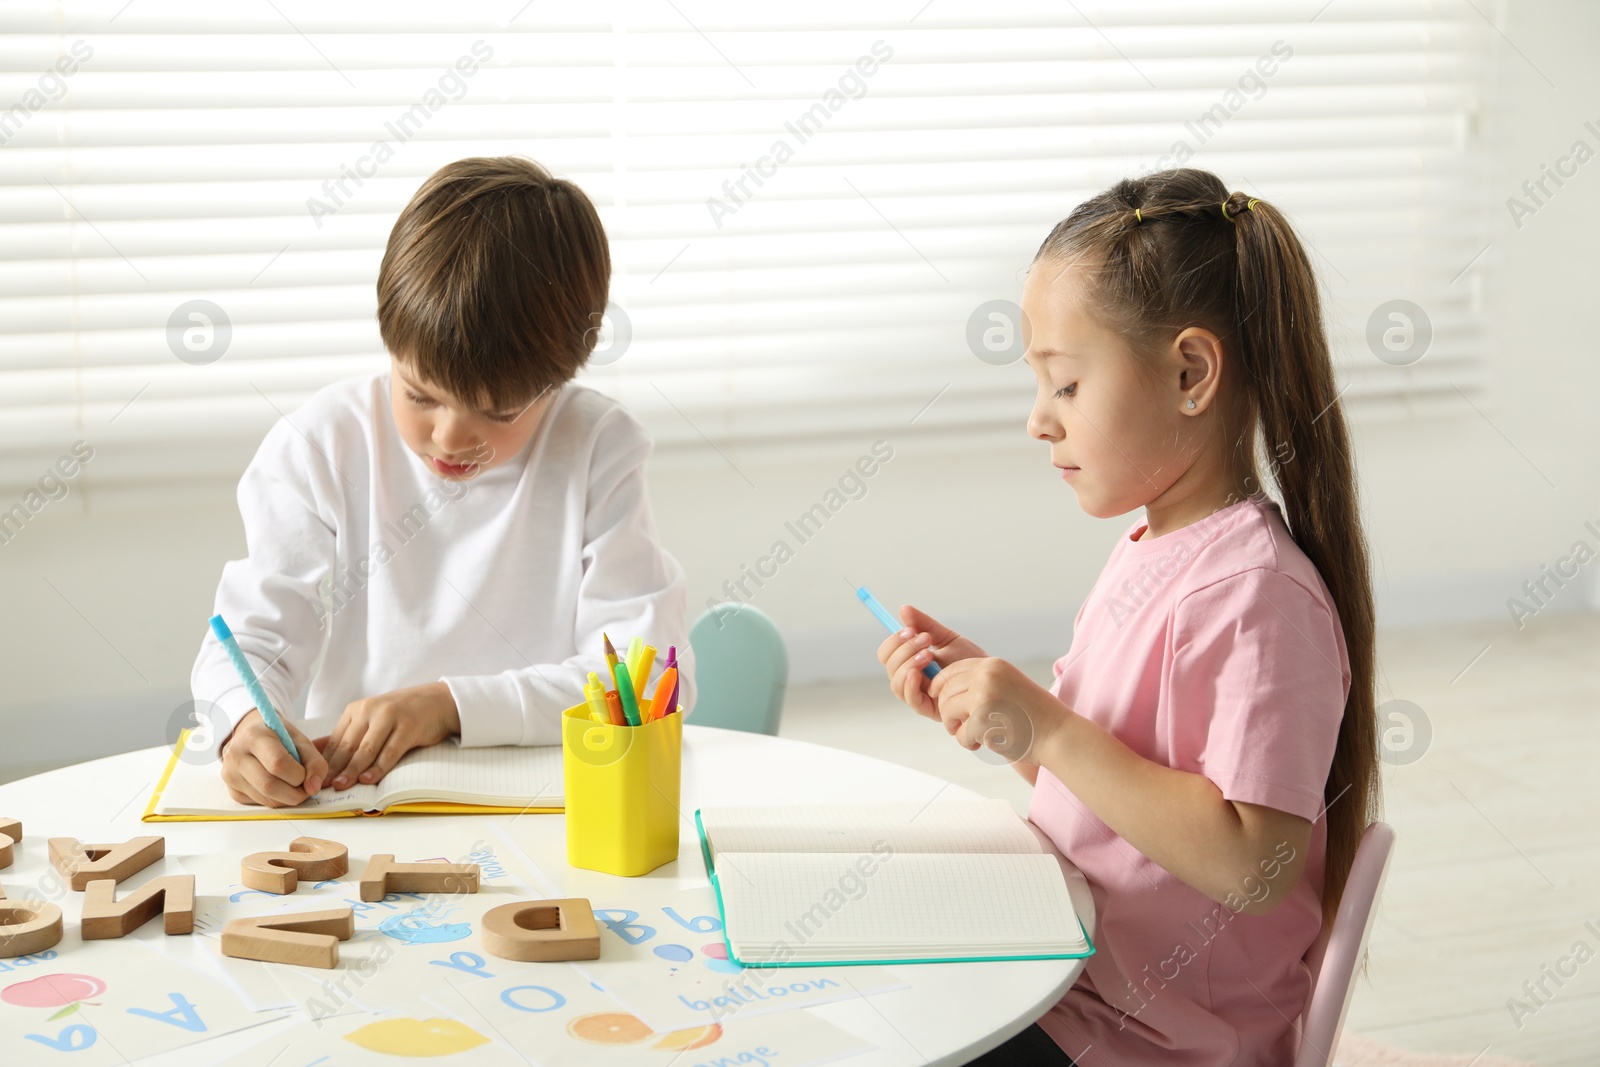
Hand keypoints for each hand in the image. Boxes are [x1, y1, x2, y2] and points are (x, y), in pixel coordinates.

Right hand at [220, 711, 329, 807]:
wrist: (251, 734)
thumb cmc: (278, 737)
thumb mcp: (300, 740)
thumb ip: (314, 762)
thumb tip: (313, 788)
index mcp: (253, 736)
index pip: (277, 763)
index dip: (298, 775)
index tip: (307, 774)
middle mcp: (235, 756)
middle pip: (269, 785)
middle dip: (295, 793)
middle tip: (306, 788)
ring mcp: (230, 775)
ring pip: (265, 799)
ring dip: (287, 799)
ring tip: (294, 786)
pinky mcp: (232, 790)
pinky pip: (259, 803)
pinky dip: (276, 800)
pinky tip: (279, 787)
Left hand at [321, 682, 460, 789]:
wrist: (438, 701)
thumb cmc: (402, 714)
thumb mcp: (371, 719)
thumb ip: (348, 734)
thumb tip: (319, 751)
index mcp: (356, 710)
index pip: (336, 740)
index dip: (325, 762)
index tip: (314, 779)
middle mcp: (370, 710)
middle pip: (348, 745)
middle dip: (334, 769)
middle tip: (321, 786)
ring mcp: (390, 717)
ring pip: (366, 749)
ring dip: (352, 770)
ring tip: (341, 786)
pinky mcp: (408, 726)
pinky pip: (390, 751)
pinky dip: (378, 767)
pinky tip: (369, 779)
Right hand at [876, 604, 986, 722]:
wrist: (990, 677)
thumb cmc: (969, 660)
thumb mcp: (946, 638)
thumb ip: (925, 624)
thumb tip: (904, 609)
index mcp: (910, 663)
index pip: (887, 654)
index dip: (894, 641)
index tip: (911, 630)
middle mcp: (911, 680)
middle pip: (889, 667)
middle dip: (904, 649)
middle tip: (925, 640)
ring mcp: (919, 695)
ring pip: (896, 683)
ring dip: (907, 664)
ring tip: (928, 654)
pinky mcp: (930, 709)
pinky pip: (911, 699)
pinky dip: (910, 683)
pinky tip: (920, 672)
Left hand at [927, 657, 1067, 764]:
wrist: (1058, 734)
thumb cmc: (1034, 715)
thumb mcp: (1008, 684)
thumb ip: (982, 682)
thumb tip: (944, 689)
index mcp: (993, 665)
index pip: (951, 670)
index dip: (940, 687)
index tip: (941, 701)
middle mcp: (986, 676)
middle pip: (944, 690)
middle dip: (947, 711)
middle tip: (959, 725)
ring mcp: (983, 697)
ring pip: (946, 711)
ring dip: (955, 727)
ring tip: (972, 735)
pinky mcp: (981, 721)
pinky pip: (959, 733)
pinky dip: (968, 742)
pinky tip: (984, 744)